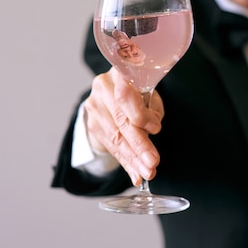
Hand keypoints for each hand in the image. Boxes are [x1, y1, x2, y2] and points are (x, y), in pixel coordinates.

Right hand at [83, 67, 162, 185]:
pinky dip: (126, 162)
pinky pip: (111, 147)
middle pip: (120, 121)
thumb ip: (151, 109)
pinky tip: (135, 174)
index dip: (140, 115)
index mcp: (119, 73)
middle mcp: (103, 88)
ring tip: (147, 172)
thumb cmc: (137, 89)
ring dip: (133, 158)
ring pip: (115, 137)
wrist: (111, 91)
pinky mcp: (92, 124)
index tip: (156, 129)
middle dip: (139, 145)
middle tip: (153, 162)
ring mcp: (94, 106)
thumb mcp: (149, 92)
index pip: (125, 96)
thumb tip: (152, 130)